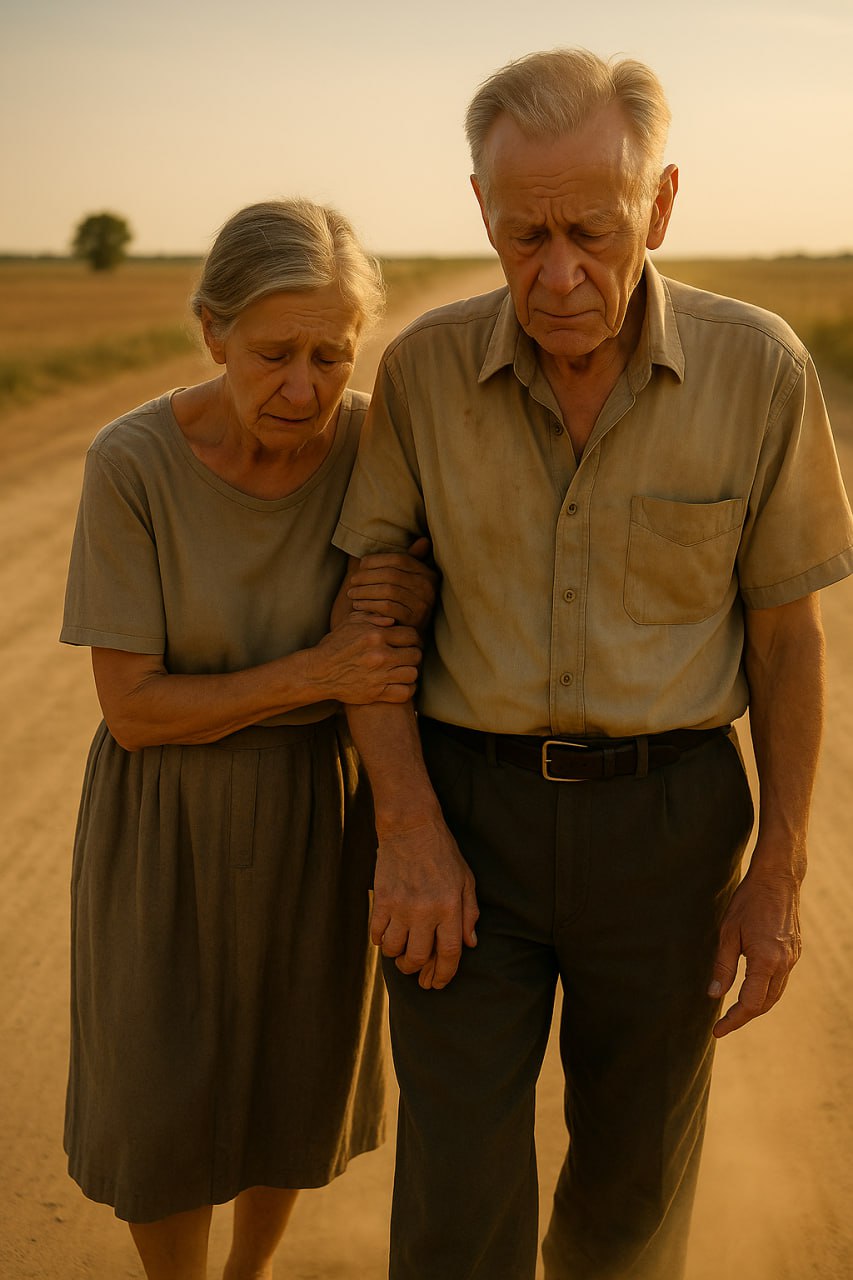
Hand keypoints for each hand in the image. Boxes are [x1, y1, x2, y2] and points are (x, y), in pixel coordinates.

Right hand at [312, 614, 422, 704]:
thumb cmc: (335, 645)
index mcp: (376, 636)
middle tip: (408, 655)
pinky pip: (405, 693)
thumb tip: (393, 620)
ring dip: (411, 671)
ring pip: (412, 673)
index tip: (410, 642)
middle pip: (415, 654)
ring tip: (405, 669)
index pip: (411, 635)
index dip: (414, 638)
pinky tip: (403, 684)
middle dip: (414, 653)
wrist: (319, 672)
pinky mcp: (376, 693)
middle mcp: (380, 655)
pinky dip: (408, 689)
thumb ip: (374, 617)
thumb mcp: (351, 623)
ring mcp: (379, 676)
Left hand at [348, 537, 437, 632]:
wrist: (404, 638)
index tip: (361, 564)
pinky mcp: (413, 621)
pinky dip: (368, 604)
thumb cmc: (400, 604)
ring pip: (387, 590)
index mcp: (428, 573)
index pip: (399, 559)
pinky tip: (358, 605)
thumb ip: (407, 561)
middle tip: (352, 581)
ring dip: (364, 590)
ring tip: (352, 593)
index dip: (377, 560)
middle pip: (391, 574)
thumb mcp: (405, 581)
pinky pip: (386, 607)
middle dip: (367, 576)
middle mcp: (429, 588)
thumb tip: (423, 539)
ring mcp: (423, 605)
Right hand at [371, 814, 478, 989]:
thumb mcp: (466, 880)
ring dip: (397, 957)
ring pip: (393, 950)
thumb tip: (470, 943)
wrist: (411, 826)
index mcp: (450, 907)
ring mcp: (401, 906)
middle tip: (415, 968)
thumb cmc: (442, 852)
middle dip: (416, 970)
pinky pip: (376, 933)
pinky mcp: (382, 899)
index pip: (449, 953)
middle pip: (417, 958)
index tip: (438, 983)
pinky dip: (380, 941)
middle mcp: (425, 911)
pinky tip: (385, 935)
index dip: (444, 974)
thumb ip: (470, 913)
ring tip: (400, 950)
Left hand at [708, 862, 801, 1037]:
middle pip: (765, 1004)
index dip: (733, 1020)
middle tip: (723, 1024)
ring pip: (775, 994)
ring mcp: (792, 958)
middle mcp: (784, 964)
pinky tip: (752, 989)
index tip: (717, 1030)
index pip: (750, 1003)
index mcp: (766, 961)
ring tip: (734, 1012)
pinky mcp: (794, 952)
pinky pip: (781, 980)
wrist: (777, 879)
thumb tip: (715, 996)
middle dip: (744, 1017)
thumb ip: (723, 967)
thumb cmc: (749, 902)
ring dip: (756, 1006)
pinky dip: (766, 991)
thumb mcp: (728, 933)